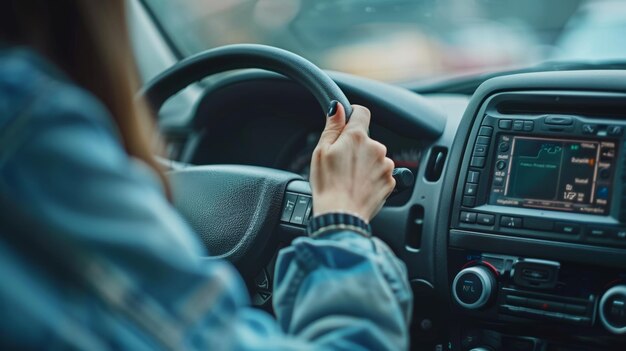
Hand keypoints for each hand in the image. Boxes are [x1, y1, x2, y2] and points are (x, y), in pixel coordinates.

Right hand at [310, 102, 395, 221]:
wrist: (341, 215)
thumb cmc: (328, 185)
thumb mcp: (321, 151)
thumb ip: (333, 126)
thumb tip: (338, 107)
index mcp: (357, 137)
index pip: (361, 112)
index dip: (353, 116)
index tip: (346, 124)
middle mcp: (376, 148)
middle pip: (367, 139)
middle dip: (356, 147)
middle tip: (341, 163)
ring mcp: (386, 165)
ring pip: (375, 157)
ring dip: (365, 164)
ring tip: (350, 179)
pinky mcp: (391, 181)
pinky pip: (381, 174)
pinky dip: (372, 178)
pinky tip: (359, 187)